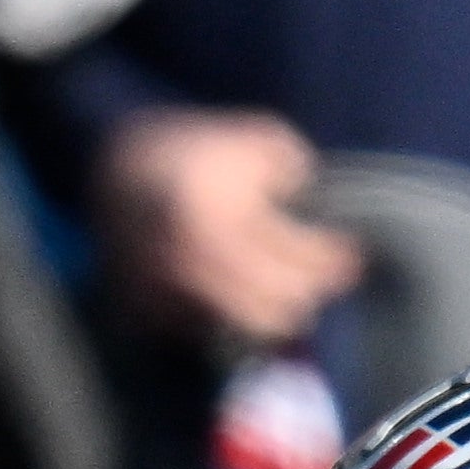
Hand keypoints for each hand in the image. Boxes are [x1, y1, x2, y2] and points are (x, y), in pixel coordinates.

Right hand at [95, 109, 364, 350]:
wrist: (115, 169)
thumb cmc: (195, 149)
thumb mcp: (253, 138)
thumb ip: (295, 168)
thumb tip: (319, 210)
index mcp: (212, 216)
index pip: (295, 258)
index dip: (333, 259)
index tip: (354, 255)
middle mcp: (188, 263)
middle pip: (280, 304)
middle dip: (311, 290)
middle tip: (328, 276)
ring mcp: (167, 293)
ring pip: (252, 326)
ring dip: (280, 311)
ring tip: (295, 290)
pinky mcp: (153, 314)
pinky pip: (216, 331)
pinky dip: (240, 317)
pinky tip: (252, 296)